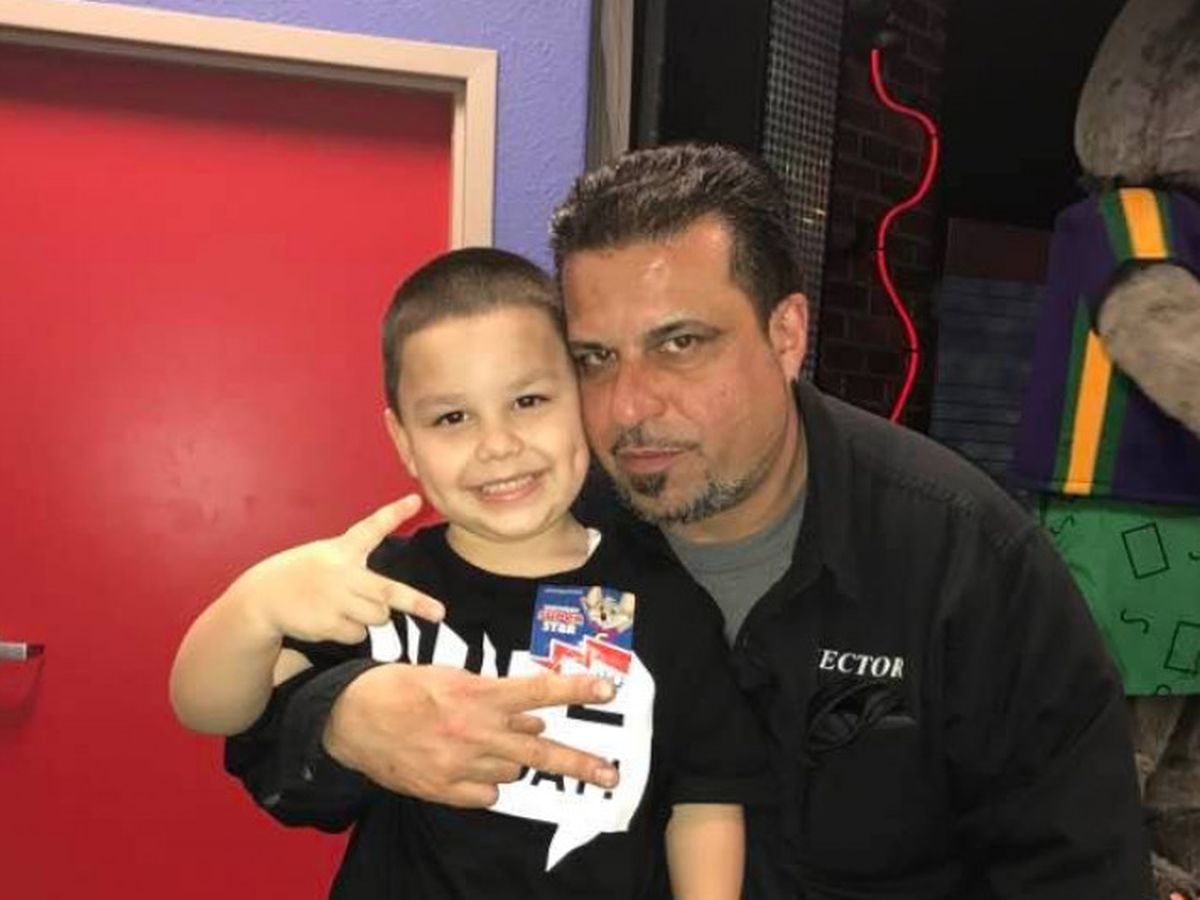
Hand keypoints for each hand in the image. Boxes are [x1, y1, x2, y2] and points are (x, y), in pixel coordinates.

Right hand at [236, 495, 444, 644]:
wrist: (261, 597)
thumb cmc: (302, 575)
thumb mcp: (325, 556)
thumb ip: (355, 566)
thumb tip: (389, 601)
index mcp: (341, 550)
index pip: (370, 528)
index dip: (394, 513)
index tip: (416, 500)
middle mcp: (342, 574)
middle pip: (388, 591)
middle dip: (416, 603)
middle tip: (440, 613)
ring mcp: (335, 600)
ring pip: (378, 617)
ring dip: (370, 616)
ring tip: (344, 605)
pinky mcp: (327, 624)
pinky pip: (358, 634)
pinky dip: (350, 631)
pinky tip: (329, 618)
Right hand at [324, 663, 620, 806]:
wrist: (351, 718)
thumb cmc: (401, 687)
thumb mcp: (450, 678)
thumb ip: (494, 698)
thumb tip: (533, 718)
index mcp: (478, 695)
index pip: (539, 691)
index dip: (576, 690)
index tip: (608, 689)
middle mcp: (476, 732)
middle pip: (540, 751)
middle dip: (581, 763)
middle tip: (611, 774)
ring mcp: (461, 765)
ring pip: (512, 771)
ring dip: (513, 759)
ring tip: (488, 743)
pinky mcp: (444, 790)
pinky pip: (487, 794)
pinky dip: (487, 783)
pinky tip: (469, 766)